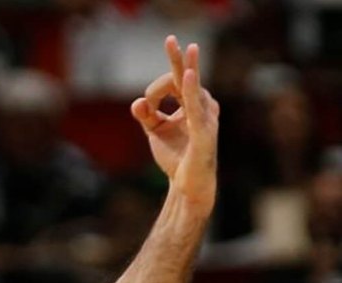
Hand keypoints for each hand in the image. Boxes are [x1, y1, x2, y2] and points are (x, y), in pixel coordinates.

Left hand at [130, 36, 219, 208]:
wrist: (187, 184)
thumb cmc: (176, 155)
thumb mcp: (155, 131)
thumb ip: (146, 114)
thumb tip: (136, 102)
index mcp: (192, 103)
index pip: (174, 82)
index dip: (155, 91)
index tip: (146, 109)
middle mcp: (203, 106)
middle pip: (186, 77)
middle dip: (178, 58)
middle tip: (169, 39)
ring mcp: (205, 117)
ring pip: (189, 89)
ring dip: (170, 83)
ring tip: (184, 52)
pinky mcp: (203, 131)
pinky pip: (196, 108)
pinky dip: (191, 91)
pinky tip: (188, 76)